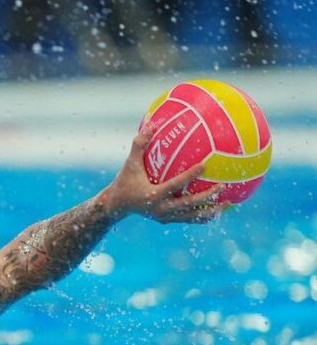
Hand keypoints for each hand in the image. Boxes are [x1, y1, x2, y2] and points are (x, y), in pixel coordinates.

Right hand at [100, 125, 229, 223]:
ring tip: (228, 203)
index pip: (174, 185)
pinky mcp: (168, 220)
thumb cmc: (125, 180)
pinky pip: (189, 219)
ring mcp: (166, 217)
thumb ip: (140, 145)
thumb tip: (152, 124)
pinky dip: (203, 215)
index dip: (189, 176)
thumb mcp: (130, 163)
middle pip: (189, 204)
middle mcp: (161, 208)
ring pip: (192, 216)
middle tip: (222, 186)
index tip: (204, 165)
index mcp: (153, 195)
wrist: (117, 205)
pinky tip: (217, 208)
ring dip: (211, 211)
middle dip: (207, 196)